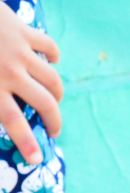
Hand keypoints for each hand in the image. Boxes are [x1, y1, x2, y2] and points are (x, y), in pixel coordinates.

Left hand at [0, 1, 62, 164]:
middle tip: (54, 130)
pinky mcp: (24, 32)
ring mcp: (20, 52)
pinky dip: (54, 57)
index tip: (38, 159)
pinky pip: (50, 47)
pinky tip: (52, 62)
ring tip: (54, 100)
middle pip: (45, 105)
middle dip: (54, 122)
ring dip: (57, 94)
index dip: (28, 144)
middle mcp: (10, 73)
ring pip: (53, 80)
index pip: (15, 123)